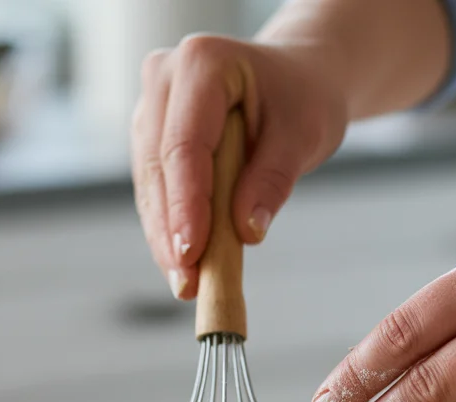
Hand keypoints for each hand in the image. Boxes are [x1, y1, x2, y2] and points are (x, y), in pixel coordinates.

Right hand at [132, 35, 347, 298]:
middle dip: (170, 230)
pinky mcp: (151, 135)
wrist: (297, 79)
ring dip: (164, 237)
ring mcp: (151, 106)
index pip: (185, 144)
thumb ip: (273, 179)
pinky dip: (169, 228)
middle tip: (187, 284)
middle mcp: (164, 78)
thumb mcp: (305, 134)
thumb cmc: (304, 98)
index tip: (192, 253)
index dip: (186, 203)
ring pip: (150, 183)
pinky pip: (155, 188)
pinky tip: (183, 266)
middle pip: (158, 166)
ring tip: (186, 284)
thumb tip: (246, 232)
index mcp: (202, 62)